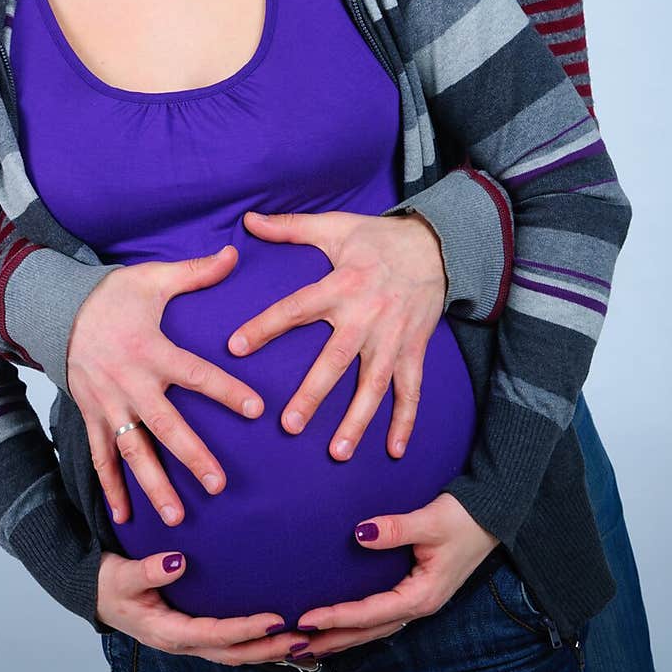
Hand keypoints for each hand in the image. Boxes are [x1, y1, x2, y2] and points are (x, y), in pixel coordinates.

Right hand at [67, 247, 263, 526]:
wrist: (56, 308)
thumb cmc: (113, 294)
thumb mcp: (153, 278)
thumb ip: (196, 272)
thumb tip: (234, 253)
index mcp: (150, 350)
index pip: (195, 374)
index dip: (226, 390)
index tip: (256, 409)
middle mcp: (129, 383)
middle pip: (165, 426)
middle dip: (192, 457)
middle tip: (218, 484)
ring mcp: (107, 405)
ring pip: (132, 452)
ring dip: (153, 485)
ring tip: (176, 516)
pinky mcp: (91, 416)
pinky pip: (100, 457)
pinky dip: (111, 488)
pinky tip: (125, 518)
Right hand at [96, 551, 302, 665]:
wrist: (96, 594)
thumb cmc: (108, 585)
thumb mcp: (121, 576)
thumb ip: (147, 570)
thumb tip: (176, 561)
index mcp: (167, 631)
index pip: (214, 635)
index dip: (246, 629)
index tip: (276, 620)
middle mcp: (183, 641)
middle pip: (233, 653)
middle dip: (269, 649)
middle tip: (304, 637)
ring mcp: (191, 639)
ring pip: (235, 652)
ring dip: (268, 649)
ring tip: (302, 640)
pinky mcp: (195, 630)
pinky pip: (230, 642)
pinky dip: (256, 641)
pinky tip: (278, 633)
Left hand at [231, 210, 445, 460]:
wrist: (437, 245)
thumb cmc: (377, 238)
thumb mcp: (334, 226)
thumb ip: (289, 227)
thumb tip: (248, 220)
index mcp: (340, 285)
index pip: (295, 308)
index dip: (265, 326)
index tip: (235, 347)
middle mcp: (366, 315)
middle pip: (337, 360)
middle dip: (314, 394)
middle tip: (289, 425)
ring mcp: (393, 337)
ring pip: (374, 384)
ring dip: (357, 419)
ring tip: (336, 451)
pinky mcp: (414, 349)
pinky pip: (411, 390)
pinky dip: (405, 421)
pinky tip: (393, 450)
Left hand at [293, 494, 497, 658]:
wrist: (492, 515)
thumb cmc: (463, 518)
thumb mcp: (430, 521)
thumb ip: (395, 529)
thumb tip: (360, 534)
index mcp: (422, 596)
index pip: (371, 613)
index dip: (338, 617)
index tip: (306, 618)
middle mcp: (418, 606)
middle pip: (368, 631)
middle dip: (332, 639)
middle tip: (294, 645)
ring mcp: (417, 601)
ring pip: (373, 627)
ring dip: (341, 636)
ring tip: (308, 643)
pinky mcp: (414, 592)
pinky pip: (380, 615)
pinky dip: (356, 623)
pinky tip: (339, 624)